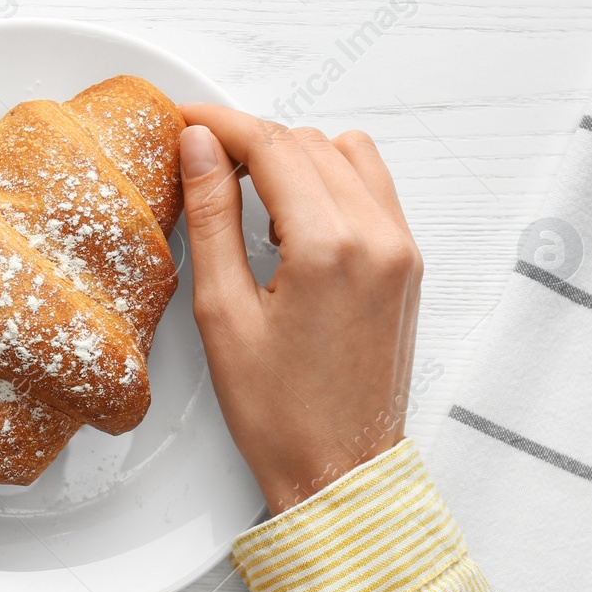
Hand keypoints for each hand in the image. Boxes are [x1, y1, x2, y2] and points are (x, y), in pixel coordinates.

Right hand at [177, 106, 422, 514]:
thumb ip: (211, 219)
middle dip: (252, 141)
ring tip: (244, 191)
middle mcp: (379, 237)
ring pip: (346, 156)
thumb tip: (199, 148)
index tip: (184, 121)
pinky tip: (289, 215)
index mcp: (330, 247)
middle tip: (201, 161)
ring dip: (293, 157)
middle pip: (309, 144)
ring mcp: (401, 249)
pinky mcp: (407, 265)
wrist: (339, 470)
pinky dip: (328, 182)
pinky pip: (371, 189)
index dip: (221, 124)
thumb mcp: (223, 314)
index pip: (273, 147)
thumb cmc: (279, 414)